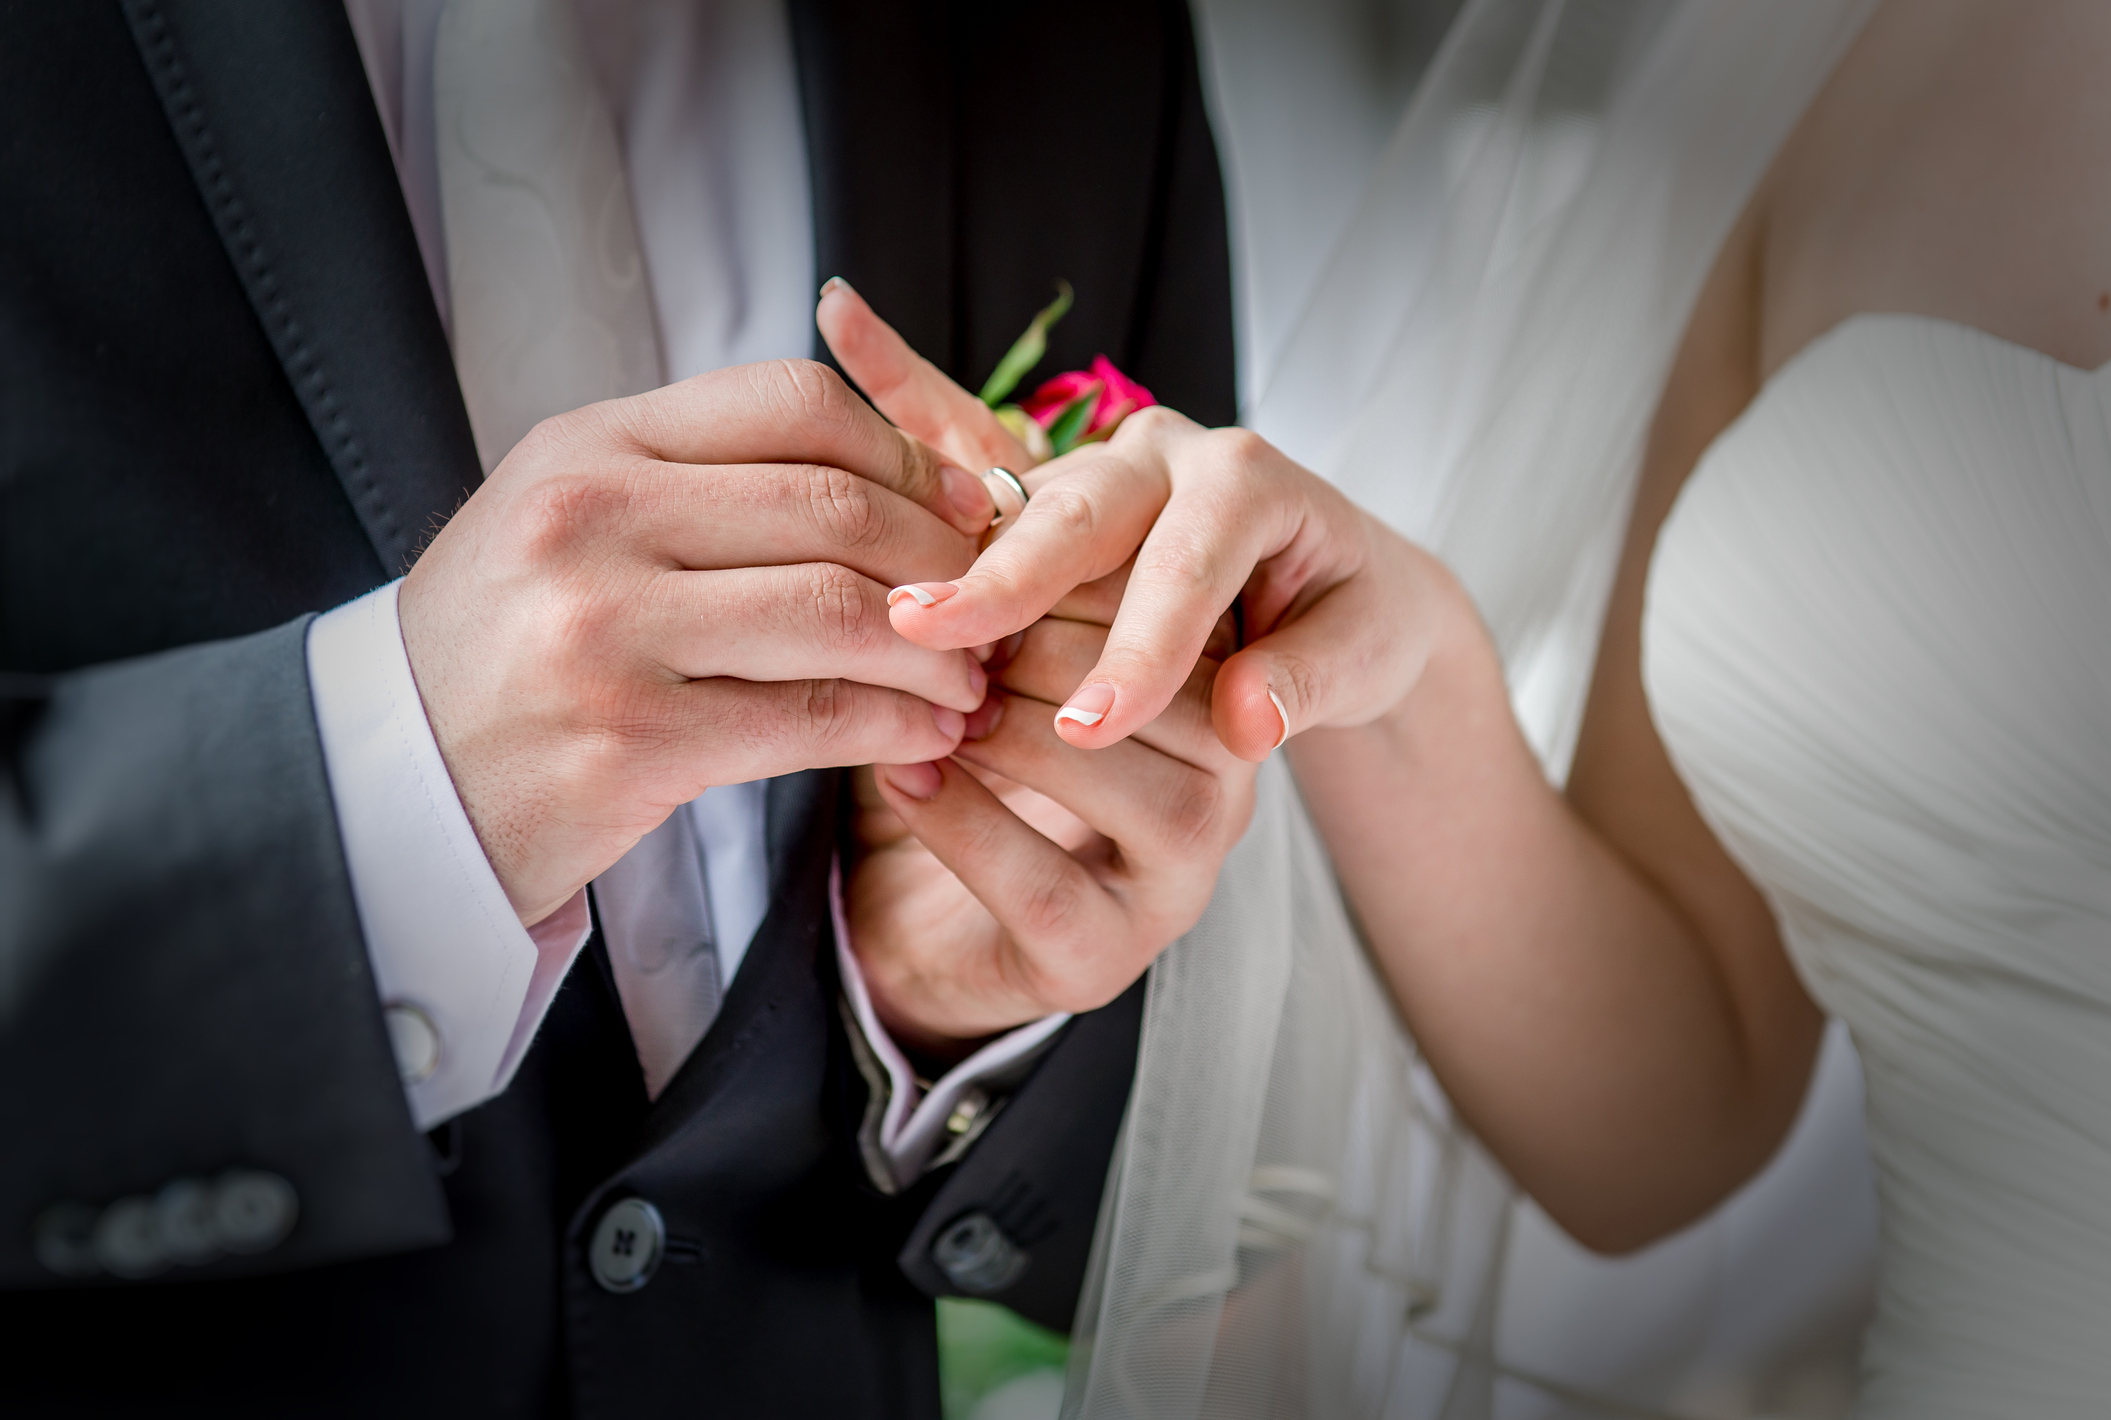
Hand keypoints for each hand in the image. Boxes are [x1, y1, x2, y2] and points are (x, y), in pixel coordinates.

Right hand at [398, 359, 1002, 924]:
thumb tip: (893, 481)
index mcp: (586, 450)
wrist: (392, 790)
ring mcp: (607, 628)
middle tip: (989, 603)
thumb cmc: (505, 656)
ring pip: (843, 609)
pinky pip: (817, 715)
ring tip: (968, 680)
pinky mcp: (634, 739)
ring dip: (936, 649)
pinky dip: (897, 724)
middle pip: (835, 504)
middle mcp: (591, 519)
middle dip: (944, 558)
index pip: (790, 403)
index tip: (959, 506)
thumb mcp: (571, 529)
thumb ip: (701, 490)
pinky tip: (925, 734)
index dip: (903, 452)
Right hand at [821, 285, 1452, 764]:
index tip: (1091, 730)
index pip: (1190, 563)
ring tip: (890, 644)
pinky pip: (988, 534)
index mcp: (1253, 480)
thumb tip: (1246, 725)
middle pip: (1077, 514)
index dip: (1140, 648)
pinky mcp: (1052, 507)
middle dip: (1003, 581)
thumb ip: (1310, 685)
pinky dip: (947, 581)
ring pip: (1017, 519)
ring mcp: (1099, 473)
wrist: (1331, 582)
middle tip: (926, 638)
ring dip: (957, 585)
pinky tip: (890, 630)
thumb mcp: (1364, 656)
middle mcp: (1168, 455)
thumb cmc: (1351, 621)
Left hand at [847, 573, 1257, 1056]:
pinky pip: (1043, 883)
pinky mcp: (1114, 954)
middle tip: (932, 626)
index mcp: (1219, 658)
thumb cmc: (976, 734)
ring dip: (1000, 727)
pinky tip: (901, 778)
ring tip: (925, 704)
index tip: (965, 543)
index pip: (1169, 583)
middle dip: (1031, 641)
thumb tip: (914, 406)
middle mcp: (1227, 762)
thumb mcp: (994, 613)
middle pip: (1158, 672)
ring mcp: (1183, 866)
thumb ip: (994, 526)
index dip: (1061, 561)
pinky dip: (961, 822)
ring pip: (1113, 768)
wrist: (928, 918)